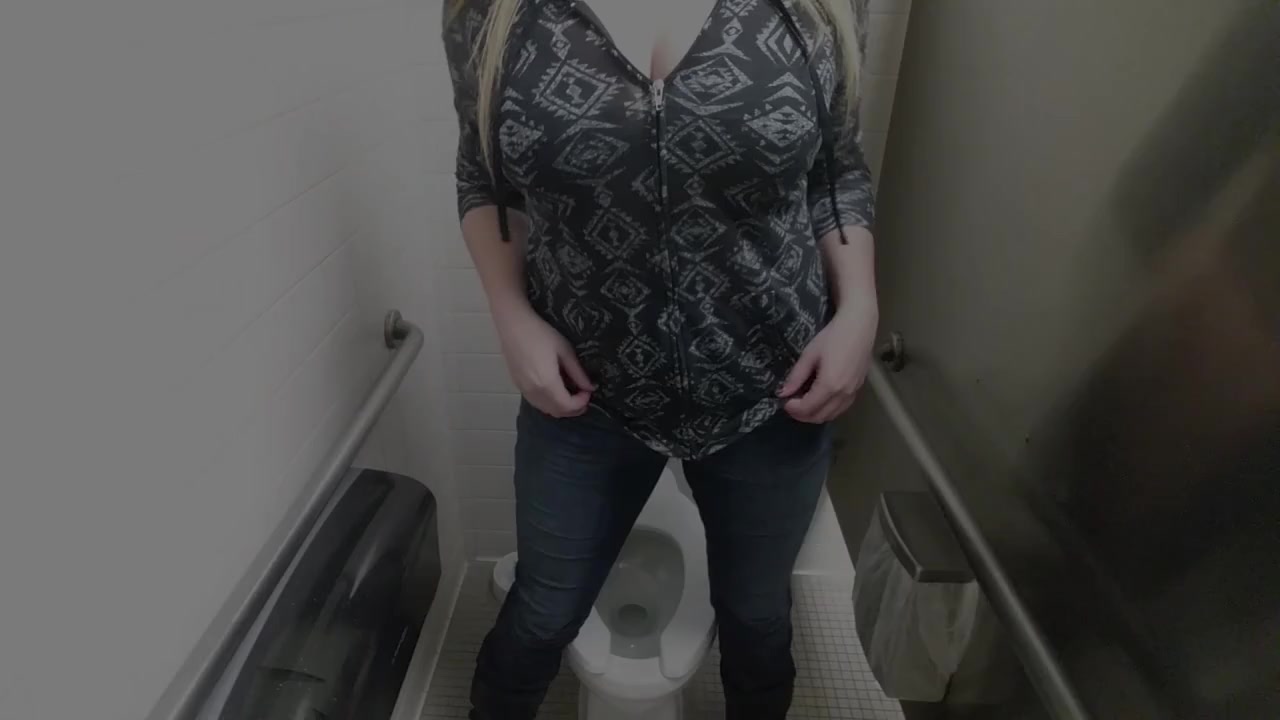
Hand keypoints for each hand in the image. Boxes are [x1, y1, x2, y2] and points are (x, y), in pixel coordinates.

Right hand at [493, 300, 594, 417]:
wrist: (513, 325)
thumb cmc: (541, 333)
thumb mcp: (564, 351)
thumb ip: (577, 372)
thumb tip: (589, 387)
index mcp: (547, 383)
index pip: (567, 406)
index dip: (581, 403)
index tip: (588, 392)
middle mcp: (534, 391)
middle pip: (557, 411)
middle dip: (573, 409)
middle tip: (583, 397)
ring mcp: (524, 390)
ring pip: (545, 409)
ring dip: (560, 407)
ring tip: (571, 395)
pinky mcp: (517, 385)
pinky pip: (536, 402)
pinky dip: (549, 403)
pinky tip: (555, 391)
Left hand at [778, 301, 878, 423]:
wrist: (859, 326)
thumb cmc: (833, 336)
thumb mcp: (809, 355)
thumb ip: (796, 376)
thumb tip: (783, 392)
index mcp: (830, 385)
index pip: (808, 408)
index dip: (793, 409)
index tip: (784, 401)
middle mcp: (843, 393)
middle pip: (820, 416)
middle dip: (802, 415)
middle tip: (791, 405)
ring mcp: (853, 392)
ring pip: (832, 415)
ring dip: (815, 414)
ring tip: (804, 403)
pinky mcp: (858, 388)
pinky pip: (842, 408)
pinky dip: (828, 409)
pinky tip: (820, 400)